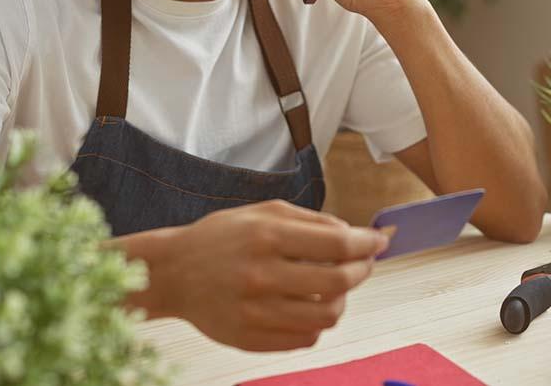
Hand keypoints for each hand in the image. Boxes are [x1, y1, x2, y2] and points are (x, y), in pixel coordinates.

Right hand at [162, 200, 387, 350]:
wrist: (172, 273)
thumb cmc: (220, 237)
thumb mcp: (262, 212)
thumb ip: (311, 221)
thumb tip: (356, 235)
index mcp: (266, 236)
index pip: (338, 246)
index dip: (367, 244)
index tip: (378, 242)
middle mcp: (262, 274)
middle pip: (338, 283)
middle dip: (361, 271)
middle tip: (363, 264)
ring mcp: (255, 311)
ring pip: (327, 316)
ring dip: (343, 300)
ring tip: (337, 287)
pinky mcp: (250, 338)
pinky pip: (305, 337)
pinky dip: (318, 321)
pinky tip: (310, 305)